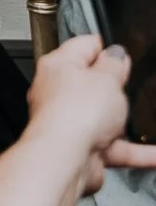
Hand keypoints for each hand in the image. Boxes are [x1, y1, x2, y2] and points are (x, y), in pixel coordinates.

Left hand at [27, 35, 155, 194]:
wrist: (66, 158)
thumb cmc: (75, 112)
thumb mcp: (105, 78)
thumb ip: (114, 64)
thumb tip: (115, 54)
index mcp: (58, 66)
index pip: (82, 46)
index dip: (106, 47)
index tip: (124, 51)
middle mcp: (60, 92)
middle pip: (93, 83)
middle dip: (116, 86)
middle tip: (135, 84)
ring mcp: (71, 121)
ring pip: (105, 117)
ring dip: (127, 120)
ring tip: (149, 118)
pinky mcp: (84, 147)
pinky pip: (116, 147)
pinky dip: (139, 151)